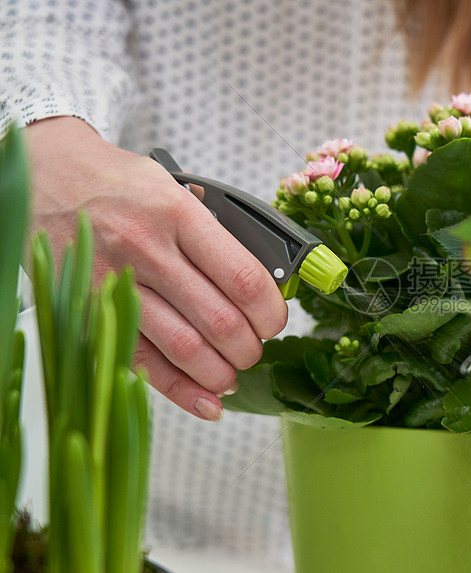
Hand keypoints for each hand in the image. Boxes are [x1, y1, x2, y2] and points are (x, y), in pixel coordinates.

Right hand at [25, 117, 287, 420]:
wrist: (47, 173)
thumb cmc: (117, 183)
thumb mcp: (175, 189)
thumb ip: (214, 234)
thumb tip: (262, 284)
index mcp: (177, 214)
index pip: (242, 278)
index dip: (270, 312)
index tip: (275, 320)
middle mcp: (146, 249)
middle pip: (218, 321)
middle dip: (249, 348)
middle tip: (254, 349)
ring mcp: (113, 283)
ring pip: (184, 348)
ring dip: (219, 374)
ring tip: (231, 375)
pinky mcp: (88, 310)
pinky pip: (140, 362)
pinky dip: (179, 390)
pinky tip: (205, 400)